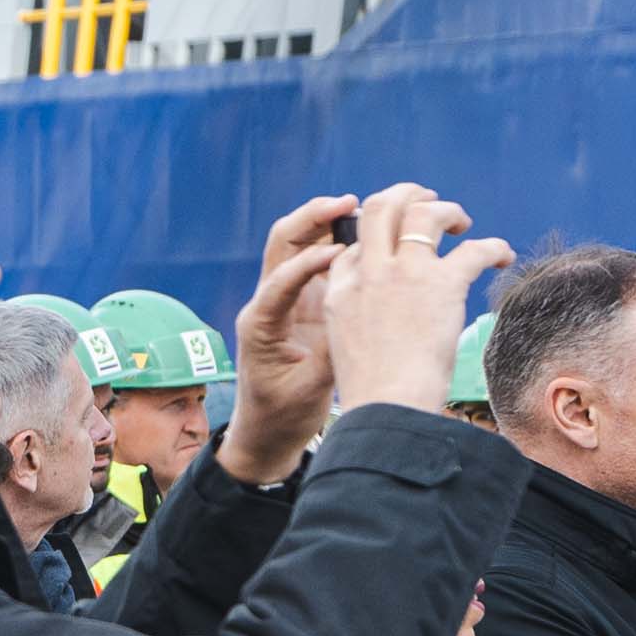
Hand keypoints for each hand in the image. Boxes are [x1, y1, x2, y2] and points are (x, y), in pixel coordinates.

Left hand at [218, 194, 354, 482]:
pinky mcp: (305, 304)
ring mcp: (287, 299)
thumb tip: (360, 318)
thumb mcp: (307, 389)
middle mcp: (269, 302)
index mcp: (260, 322)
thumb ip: (330, 354)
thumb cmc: (281, 416)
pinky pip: (320, 260)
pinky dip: (342, 241)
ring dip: (330, 222)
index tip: (341, 252)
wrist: (267, 434)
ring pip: (302, 244)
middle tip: (350, 201)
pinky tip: (375, 235)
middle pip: (284, 242)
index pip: (281, 277)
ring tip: (368, 206)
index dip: (310, 261)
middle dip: (313, 217)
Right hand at [321, 182, 515, 416]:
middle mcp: (369, 273)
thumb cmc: (373, 391)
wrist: (387, 407)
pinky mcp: (441, 284)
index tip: (397, 247)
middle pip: (380, 208)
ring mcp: (403, 274)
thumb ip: (357, 317)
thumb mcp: (345, 347)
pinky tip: (503, 258)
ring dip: (448, 211)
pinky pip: (475, 248)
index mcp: (340, 290)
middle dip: (407, 195)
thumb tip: (383, 313)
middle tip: (428, 202)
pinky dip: (495, 248)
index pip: (354, 246)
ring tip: (464, 224)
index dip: (376, 239)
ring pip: (424, 213)